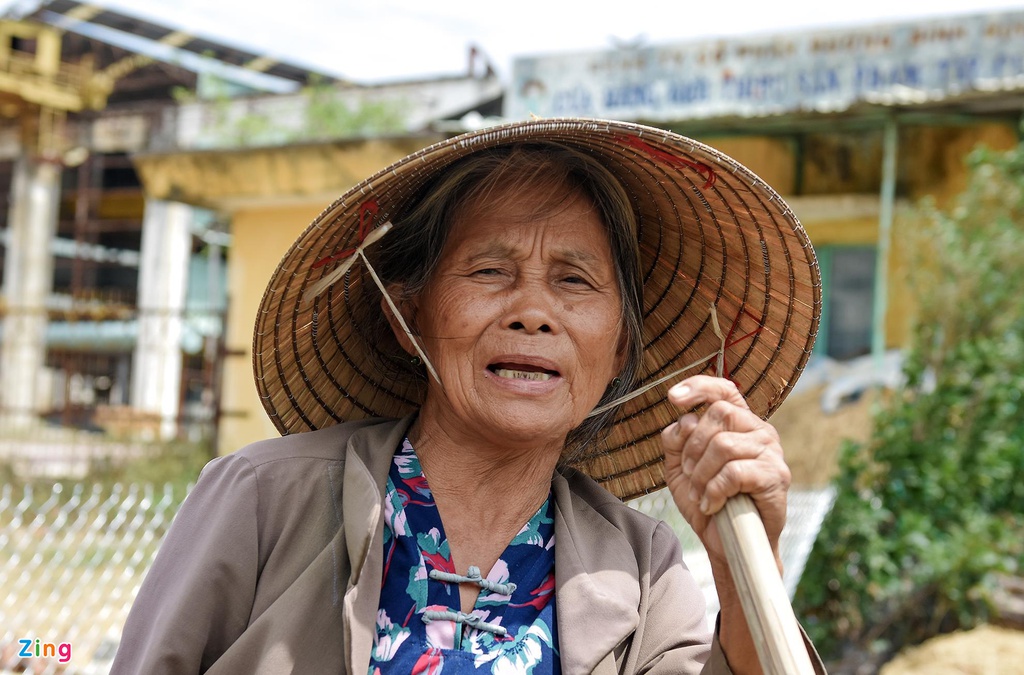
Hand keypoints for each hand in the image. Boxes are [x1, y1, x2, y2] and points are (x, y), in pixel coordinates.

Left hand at [660, 375, 790, 569]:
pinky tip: (712, 505)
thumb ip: (676, 441)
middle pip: (718, 414)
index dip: (700, 386)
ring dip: (701, 474)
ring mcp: (771, 452)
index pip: (724, 390)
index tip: (673, 397)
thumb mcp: (680, 468)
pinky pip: (734, 472)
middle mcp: (759, 430)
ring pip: (724, 444)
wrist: (729, 544)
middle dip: (693, 447)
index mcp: (739, 423)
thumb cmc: (708, 502)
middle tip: (690, 475)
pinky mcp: (776, 476)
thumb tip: (683, 421)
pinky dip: (714, 491)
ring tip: (701, 494)